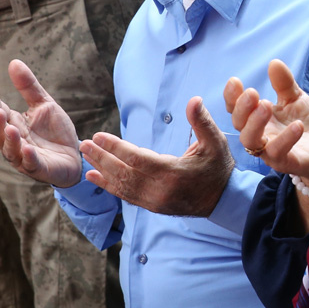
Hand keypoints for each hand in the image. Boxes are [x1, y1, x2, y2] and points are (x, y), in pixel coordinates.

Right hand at [0, 59, 83, 188]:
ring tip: (11, 128)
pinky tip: (28, 149)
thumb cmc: (55, 131)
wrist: (76, 155)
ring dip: (9, 140)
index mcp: (14, 124)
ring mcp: (24, 157)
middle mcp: (14, 142)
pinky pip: (30, 164)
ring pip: (11, 150)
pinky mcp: (39, 169)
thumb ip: (29, 87)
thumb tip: (14, 62)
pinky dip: (28, 157)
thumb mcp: (44, 104)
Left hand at [80, 96, 234, 216]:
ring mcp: (155, 202)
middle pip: (123, 173)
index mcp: (173, 173)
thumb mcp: (215, 142)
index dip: (115, 147)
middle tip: (84, 144)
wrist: (224, 200)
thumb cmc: (218, 167)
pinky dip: (108, 186)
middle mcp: (160, 190)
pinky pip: (126, 196)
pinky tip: (94, 176)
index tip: (99, 136)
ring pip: (122, 186)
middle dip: (102, 158)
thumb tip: (193, 100)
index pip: (137, 159)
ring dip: (101, 170)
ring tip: (86, 156)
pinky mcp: (153, 207)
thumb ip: (202, 121)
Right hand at [224, 60, 308, 189]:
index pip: (237, 109)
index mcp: (258, 119)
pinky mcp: (288, 164)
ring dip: (255, 123)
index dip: (232, 96)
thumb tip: (274, 62)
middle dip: (242, 108)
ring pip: (251, 141)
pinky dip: (286, 139)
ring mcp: (271, 151)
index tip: (235, 81)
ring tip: (267, 104)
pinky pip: (279, 153)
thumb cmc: (307, 122)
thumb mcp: (296, 99)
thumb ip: (284, 83)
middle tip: (252, 93)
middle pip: (239, 124)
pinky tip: (297, 125)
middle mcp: (260, 136)